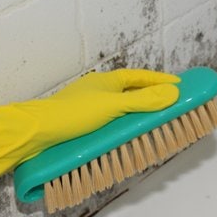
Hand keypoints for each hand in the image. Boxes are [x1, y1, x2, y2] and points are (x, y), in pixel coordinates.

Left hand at [0, 69, 179, 183]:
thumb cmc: (72, 115)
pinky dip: (123, 129)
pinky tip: (128, 139)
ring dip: (138, 115)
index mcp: (107, 82)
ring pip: (121, 109)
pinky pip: (110, 124)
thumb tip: (172, 93)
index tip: (179, 85)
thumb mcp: (113, 107)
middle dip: (150, 97)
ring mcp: (90, 108)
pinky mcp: (83, 126)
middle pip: (131, 92)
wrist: (38, 134)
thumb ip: (144, 101)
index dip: (160, 80)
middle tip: (170, 105)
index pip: (140, 77)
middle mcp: (99, 92)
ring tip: (154, 124)